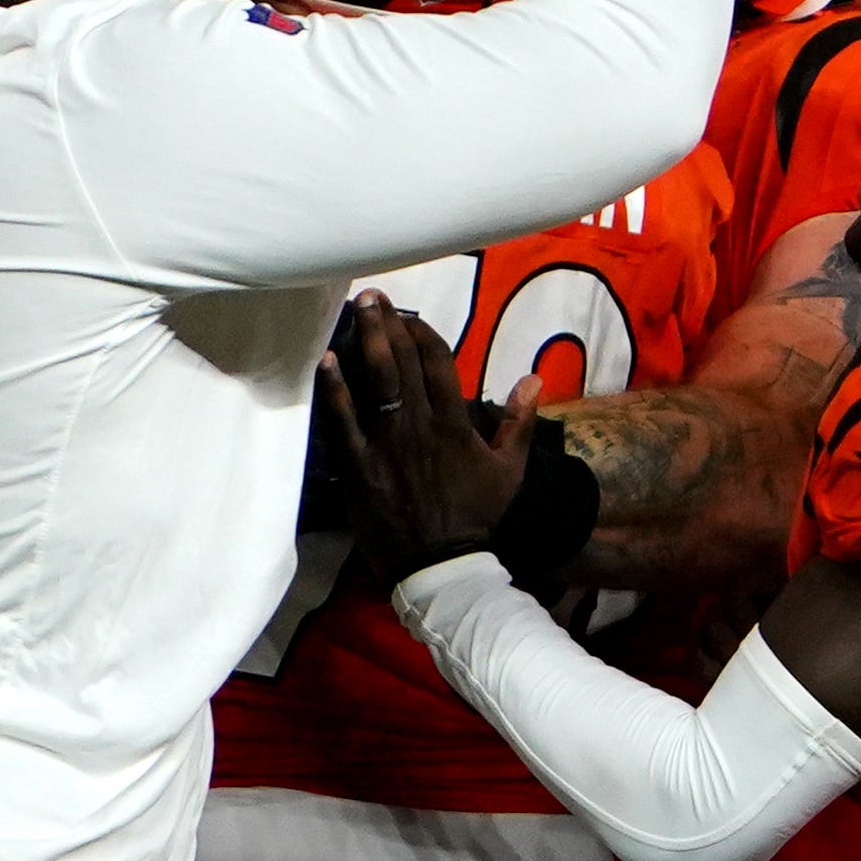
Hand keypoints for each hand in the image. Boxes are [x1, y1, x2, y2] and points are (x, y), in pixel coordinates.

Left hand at [321, 295, 524, 578]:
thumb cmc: (476, 518)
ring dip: (364, 341)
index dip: (423, 334)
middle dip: (387, 324)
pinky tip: (326, 361)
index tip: (410, 317)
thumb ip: (519, 422)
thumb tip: (534, 378)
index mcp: (455, 424)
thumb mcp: (509, 472)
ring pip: (375, 381)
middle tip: (373, 296)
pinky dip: (336, 390)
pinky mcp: (360, 465)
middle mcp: (420, 425)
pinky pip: (344, 421)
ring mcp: (387, 444)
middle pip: (402, 362)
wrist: (439, 565)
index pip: (439, 363)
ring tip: (356, 310)